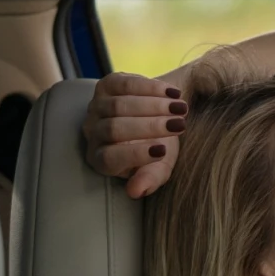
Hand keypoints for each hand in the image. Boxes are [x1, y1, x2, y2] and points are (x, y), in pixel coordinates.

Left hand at [83, 73, 187, 198]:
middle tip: (180, 125)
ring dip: (153, 105)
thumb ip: (149, 179)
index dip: (134, 154)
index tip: (163, 150)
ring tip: (181, 108)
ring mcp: (96, 107)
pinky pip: (122, 84)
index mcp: (101, 159)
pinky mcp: (106, 86)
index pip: (110, 158)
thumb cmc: (158, 148)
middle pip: (113, 129)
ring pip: (118, 105)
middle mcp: (93, 132)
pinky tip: (173, 93)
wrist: (159, 117)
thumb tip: (135, 192)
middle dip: (149, 126)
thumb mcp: (160, 167)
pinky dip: (149, 87)